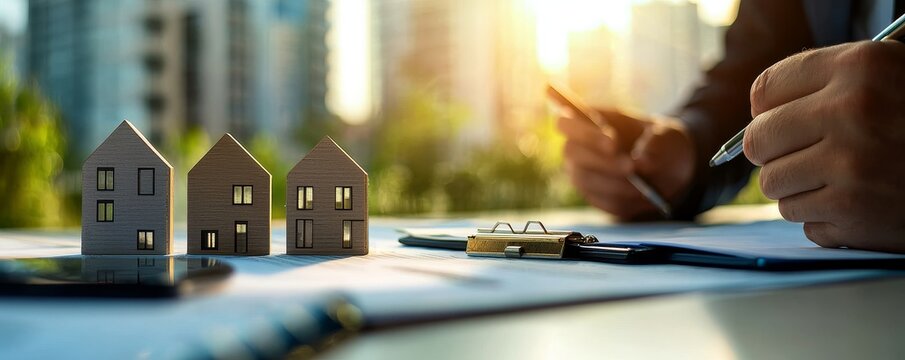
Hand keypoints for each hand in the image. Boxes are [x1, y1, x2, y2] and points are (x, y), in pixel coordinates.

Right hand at [558, 109, 694, 220]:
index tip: (613, 141)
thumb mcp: (666, 135)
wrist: (669, 168)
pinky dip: (622, 199)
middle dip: (602, 161)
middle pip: (572, 152)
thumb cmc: (661, 141)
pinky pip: (601, 201)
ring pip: (586, 180)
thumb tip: (641, 164)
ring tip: (642, 186)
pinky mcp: (594, 197)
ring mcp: (582, 174)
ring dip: (614, 184)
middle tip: (630, 167)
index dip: (585, 132)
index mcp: (587, 122)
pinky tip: (641, 195)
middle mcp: (577, 148)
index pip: (565, 123)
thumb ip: (656, 143)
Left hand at [746, 41, 904, 252]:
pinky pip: (803, 221)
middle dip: (774, 151)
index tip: (780, 117)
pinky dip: (824, 218)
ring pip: (774, 186)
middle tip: (802, 153)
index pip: (765, 90)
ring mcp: (850, 170)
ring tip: (839, 178)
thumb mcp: (889, 77)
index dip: (768, 108)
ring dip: (799, 187)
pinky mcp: (854, 216)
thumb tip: (759, 109)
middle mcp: (850, 114)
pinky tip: (857, 203)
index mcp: (858, 69)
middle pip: (758, 141)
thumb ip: (826, 84)